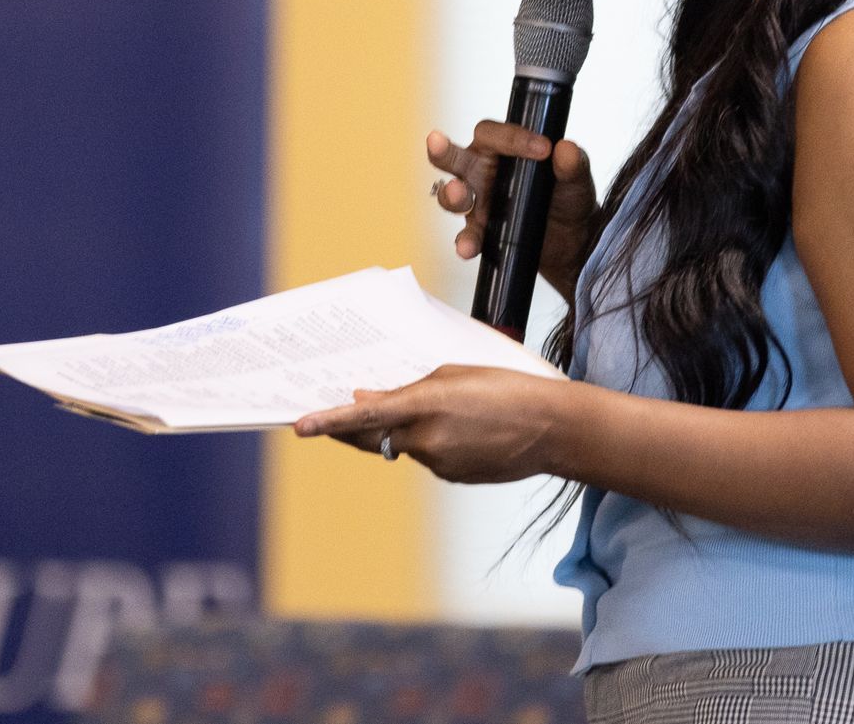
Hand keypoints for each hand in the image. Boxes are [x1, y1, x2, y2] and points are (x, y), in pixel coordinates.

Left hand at [293, 366, 570, 484]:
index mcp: (426, 405)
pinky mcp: (452, 477)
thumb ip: (407, 390)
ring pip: (405, 446)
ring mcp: (439, 464)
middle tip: (330, 419)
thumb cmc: (508, 389)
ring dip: (407, 431)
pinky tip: (463, 429)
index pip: (365, 417)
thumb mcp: (454, 376)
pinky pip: (429, 457)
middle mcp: (427, 439)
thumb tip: (368, 400)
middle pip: (375, 438)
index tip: (300, 425)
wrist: (552, 428)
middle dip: (351, 430)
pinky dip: (432, 443)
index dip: (329, 421)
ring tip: (446, 410)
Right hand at [426, 125, 598, 297]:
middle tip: (436, 142)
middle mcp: (483, 173)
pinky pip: (468, 235)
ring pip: (454, 196)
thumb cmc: (569, 199)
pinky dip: (466, 241)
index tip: (542, 149)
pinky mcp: (482, 233)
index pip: (494, 134)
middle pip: (456, 157)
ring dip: (452, 195)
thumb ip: (573, 164)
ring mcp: (480, 204)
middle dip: (443, 151)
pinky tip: (468, 247)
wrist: (575, 241)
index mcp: (503, 150)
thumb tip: (567, 149)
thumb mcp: (577, 180)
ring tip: (457, 194)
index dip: (512, 138)